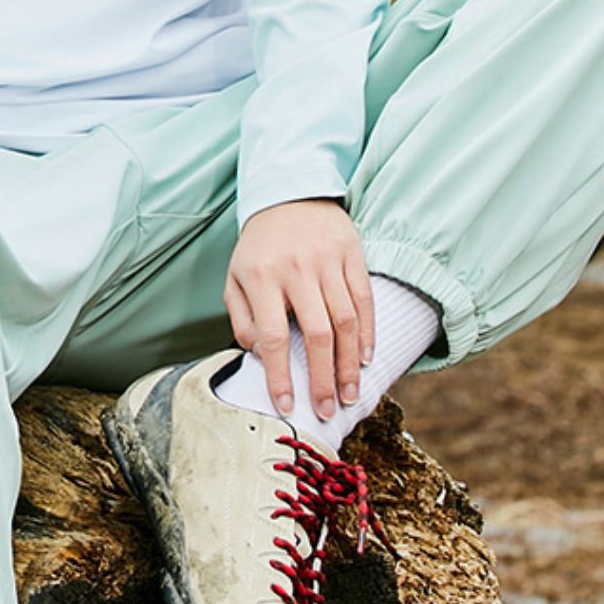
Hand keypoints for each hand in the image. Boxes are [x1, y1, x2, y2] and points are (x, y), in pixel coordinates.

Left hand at [224, 198, 375, 422]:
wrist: (289, 193)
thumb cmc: (259, 248)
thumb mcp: (235, 279)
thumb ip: (242, 320)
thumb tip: (261, 356)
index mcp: (261, 277)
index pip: (273, 337)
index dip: (280, 376)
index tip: (287, 405)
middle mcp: (296, 269)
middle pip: (317, 334)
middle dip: (323, 379)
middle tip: (328, 410)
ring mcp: (327, 260)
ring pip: (346, 321)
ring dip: (350, 364)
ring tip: (351, 394)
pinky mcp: (352, 253)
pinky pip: (364, 299)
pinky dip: (368, 332)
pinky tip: (366, 358)